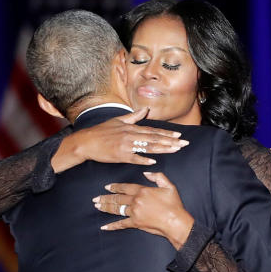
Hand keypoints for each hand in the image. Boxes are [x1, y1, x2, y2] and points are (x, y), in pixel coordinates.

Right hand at [53, 108, 188, 172]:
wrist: (86, 142)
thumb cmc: (101, 131)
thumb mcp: (118, 120)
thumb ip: (134, 117)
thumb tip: (146, 110)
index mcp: (131, 128)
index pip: (153, 131)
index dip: (167, 133)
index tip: (179, 135)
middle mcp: (130, 135)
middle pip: (154, 139)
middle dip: (170, 141)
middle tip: (184, 144)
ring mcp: (126, 146)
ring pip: (147, 147)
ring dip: (162, 149)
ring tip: (175, 150)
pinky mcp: (120, 155)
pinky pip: (134, 158)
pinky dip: (143, 159)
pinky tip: (154, 161)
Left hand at [94, 171, 194, 249]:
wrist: (176, 221)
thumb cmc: (174, 205)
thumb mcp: (169, 186)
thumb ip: (158, 177)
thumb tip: (146, 173)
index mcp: (142, 191)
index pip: (125, 187)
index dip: (115, 187)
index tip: (107, 187)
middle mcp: (135, 201)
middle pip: (117, 198)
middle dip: (105, 197)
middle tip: (96, 198)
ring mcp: (134, 212)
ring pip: (116, 209)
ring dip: (106, 207)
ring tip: (97, 206)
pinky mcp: (135, 223)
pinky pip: (121, 224)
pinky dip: (112, 226)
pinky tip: (104, 227)